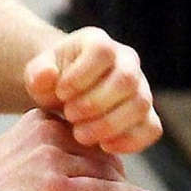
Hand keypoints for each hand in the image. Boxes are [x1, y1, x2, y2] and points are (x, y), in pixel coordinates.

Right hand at [0, 111, 152, 190]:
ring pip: (107, 172)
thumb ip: (31, 149)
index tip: (113, 178)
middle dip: (118, 174)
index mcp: (33, 123)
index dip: (103, 157)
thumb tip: (64, 154)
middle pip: (101, 152)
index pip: (87, 134)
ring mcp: (49, 161)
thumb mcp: (0, 161)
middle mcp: (43, 135)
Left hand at [24, 27, 160, 152]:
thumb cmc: (54, 81)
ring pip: (140, 105)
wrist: (66, 96)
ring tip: (80, 134)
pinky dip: (130, 141)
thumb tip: (48, 76)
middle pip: (126, 80)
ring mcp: (141, 88)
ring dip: (109, 125)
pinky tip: (104, 146)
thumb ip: (38, 73)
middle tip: (70, 116)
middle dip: (95, 104)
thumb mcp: (38, 73)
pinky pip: (151, 129)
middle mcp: (127, 62)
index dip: (81, 75)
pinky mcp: (147, 115)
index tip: (61, 92)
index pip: (102, 52)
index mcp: (99, 43)